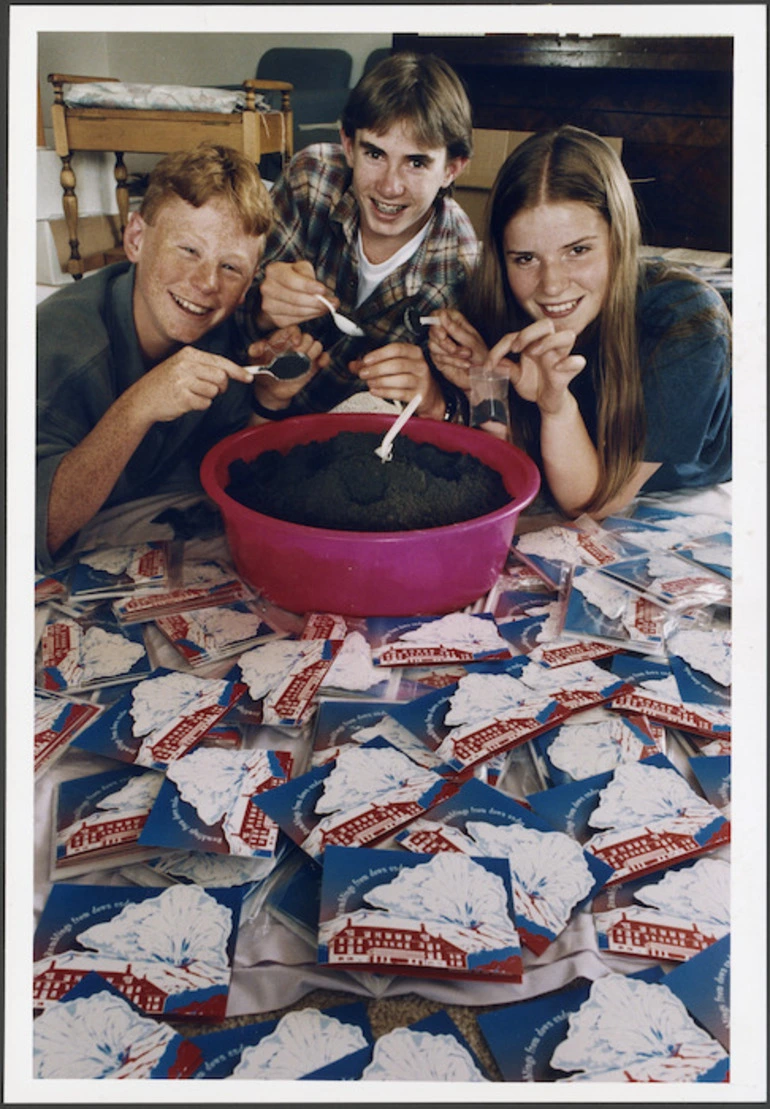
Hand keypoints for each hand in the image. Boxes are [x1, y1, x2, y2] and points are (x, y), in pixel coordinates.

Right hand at [123, 346, 252, 427]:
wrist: (142, 399)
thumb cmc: (165, 383)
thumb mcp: (182, 366)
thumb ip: (205, 366)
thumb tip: (233, 372)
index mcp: (189, 354)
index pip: (220, 361)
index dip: (237, 371)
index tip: (248, 378)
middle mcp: (186, 365)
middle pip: (221, 377)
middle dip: (221, 387)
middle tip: (209, 390)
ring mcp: (183, 381)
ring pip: (214, 391)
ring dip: (208, 397)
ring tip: (192, 394)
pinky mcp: (182, 397)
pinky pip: (205, 403)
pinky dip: (200, 405)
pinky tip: (187, 402)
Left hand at [247, 325, 327, 409]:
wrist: (270, 389)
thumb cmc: (262, 371)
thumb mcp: (254, 359)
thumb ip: (255, 350)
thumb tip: (259, 347)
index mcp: (283, 340)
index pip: (293, 330)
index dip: (295, 334)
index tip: (294, 342)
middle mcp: (296, 345)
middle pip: (307, 337)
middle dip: (305, 344)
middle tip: (298, 354)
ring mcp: (305, 355)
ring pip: (317, 345)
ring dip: (313, 352)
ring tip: (305, 360)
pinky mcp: (312, 366)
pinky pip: (324, 358)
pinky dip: (324, 359)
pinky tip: (319, 364)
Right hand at [258, 259, 336, 329]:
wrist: (281, 290)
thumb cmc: (294, 277)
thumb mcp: (302, 268)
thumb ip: (309, 274)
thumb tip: (320, 291)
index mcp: (273, 271)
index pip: (291, 280)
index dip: (308, 286)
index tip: (323, 290)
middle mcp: (267, 288)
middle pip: (295, 298)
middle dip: (317, 302)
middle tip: (333, 303)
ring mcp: (269, 305)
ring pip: (297, 311)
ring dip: (316, 311)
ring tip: (327, 307)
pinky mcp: (275, 319)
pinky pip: (296, 321)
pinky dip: (309, 317)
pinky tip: (316, 312)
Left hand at [351, 342, 445, 418]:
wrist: (429, 395)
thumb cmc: (410, 377)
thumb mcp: (394, 366)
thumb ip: (372, 364)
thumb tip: (353, 365)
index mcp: (414, 352)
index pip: (397, 349)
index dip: (379, 354)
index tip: (366, 360)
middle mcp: (420, 365)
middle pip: (397, 364)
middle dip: (377, 369)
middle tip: (363, 373)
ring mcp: (421, 381)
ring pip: (399, 379)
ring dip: (380, 381)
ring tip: (369, 383)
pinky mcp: (419, 396)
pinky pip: (400, 393)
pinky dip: (385, 392)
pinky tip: (375, 391)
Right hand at [427, 308, 487, 390]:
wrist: (483, 375)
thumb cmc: (481, 356)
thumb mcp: (471, 340)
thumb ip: (455, 329)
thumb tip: (442, 315)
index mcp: (456, 323)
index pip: (438, 314)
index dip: (436, 321)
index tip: (442, 332)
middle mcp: (446, 333)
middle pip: (433, 331)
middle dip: (445, 342)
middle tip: (455, 348)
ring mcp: (441, 346)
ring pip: (433, 345)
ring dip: (450, 353)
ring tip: (466, 356)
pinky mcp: (439, 359)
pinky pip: (439, 358)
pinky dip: (453, 361)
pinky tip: (464, 364)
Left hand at [487, 319, 586, 415]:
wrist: (548, 403)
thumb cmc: (534, 385)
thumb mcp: (515, 376)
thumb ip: (505, 367)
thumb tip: (488, 364)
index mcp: (534, 344)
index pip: (517, 335)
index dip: (500, 347)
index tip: (489, 364)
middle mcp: (549, 347)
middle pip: (546, 324)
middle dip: (528, 333)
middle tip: (515, 348)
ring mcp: (561, 358)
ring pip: (567, 335)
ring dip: (548, 342)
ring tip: (533, 353)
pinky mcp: (569, 372)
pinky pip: (578, 362)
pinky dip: (570, 362)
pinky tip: (557, 368)